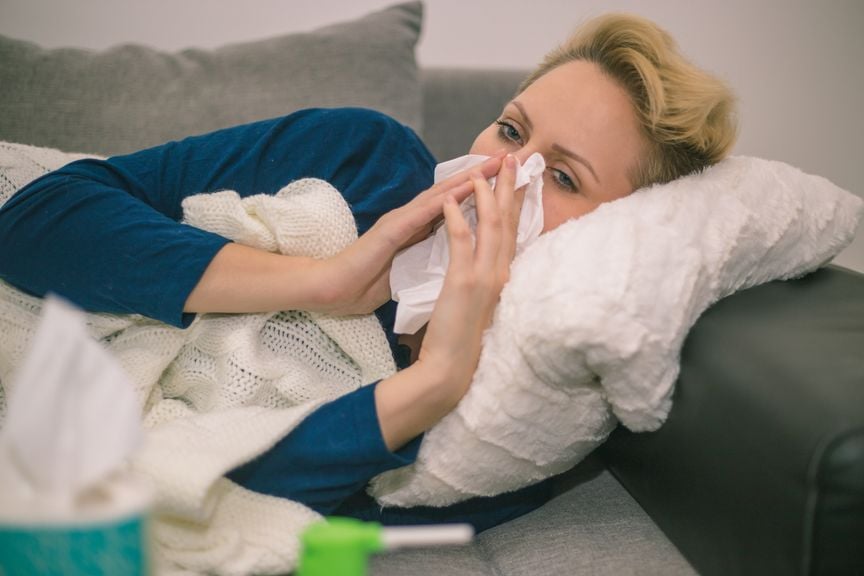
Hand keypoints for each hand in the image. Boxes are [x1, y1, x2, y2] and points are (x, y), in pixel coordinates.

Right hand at [313, 153, 505, 315]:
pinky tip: (459, 191)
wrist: (333, 290)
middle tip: (507, 159)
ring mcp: (399, 221)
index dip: (480, 192)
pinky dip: (441, 201)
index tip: (507, 181)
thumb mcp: (407, 266)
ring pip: (439, 196)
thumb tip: (448, 253)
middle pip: (451, 193)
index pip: (454, 206)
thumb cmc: (366, 283)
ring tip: (490, 166)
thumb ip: (425, 253)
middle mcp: (411, 218)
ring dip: (466, 180)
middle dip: (480, 176)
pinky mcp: (389, 231)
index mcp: (417, 228)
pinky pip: (420, 214)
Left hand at [415, 154, 523, 399]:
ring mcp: (485, 277)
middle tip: (511, 157)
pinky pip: (462, 242)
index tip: (516, 176)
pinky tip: (453, 199)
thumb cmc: (461, 337)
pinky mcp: (464, 283)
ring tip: (479, 170)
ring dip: (485, 194)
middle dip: (509, 186)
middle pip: (509, 221)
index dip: (515, 201)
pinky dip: (458, 218)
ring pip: (492, 225)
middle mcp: (501, 273)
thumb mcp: (478, 302)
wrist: (451, 368)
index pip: (513, 231)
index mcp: (504, 276)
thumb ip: (484, 279)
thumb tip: (484, 262)